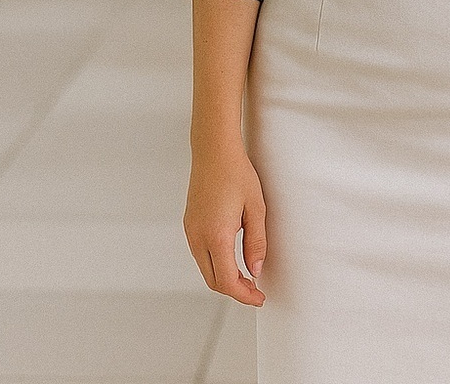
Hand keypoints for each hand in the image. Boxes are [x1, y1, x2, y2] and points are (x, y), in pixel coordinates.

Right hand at [183, 145, 267, 305]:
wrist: (214, 151)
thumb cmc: (237, 174)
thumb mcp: (256, 208)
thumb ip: (256, 242)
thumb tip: (256, 270)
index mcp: (216, 236)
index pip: (227, 281)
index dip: (244, 295)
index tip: (259, 298)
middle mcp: (198, 237)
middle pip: (213, 280)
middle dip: (235, 290)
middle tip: (256, 291)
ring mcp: (190, 231)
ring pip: (205, 268)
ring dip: (224, 278)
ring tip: (247, 277)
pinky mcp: (189, 224)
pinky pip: (200, 254)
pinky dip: (215, 264)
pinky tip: (231, 259)